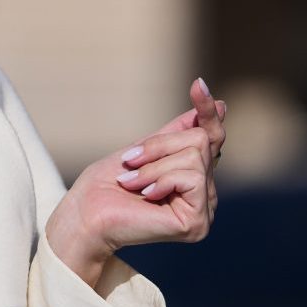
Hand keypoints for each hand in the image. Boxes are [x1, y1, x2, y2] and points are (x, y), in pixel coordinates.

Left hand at [44, 77, 226, 287]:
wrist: (85, 214)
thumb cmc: (107, 184)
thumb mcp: (145, 148)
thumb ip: (178, 133)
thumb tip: (221, 105)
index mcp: (194, 178)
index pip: (210, 137)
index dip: (205, 111)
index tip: (197, 84)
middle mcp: (206, 195)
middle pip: (200, 141)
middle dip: (158, 146)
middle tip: (129, 162)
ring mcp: (204, 210)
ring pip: (194, 157)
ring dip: (153, 166)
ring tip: (131, 184)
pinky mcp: (197, 222)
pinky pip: (190, 177)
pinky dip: (159, 180)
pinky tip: (145, 196)